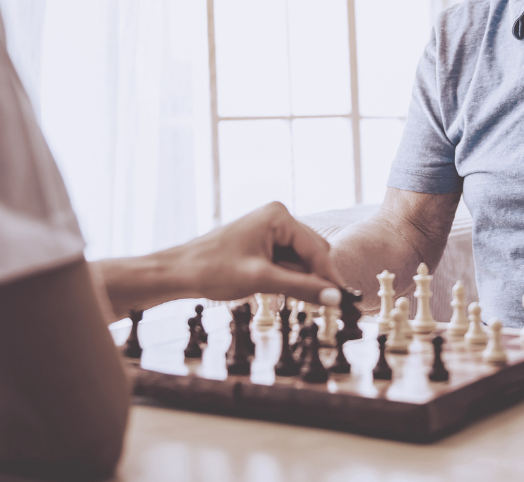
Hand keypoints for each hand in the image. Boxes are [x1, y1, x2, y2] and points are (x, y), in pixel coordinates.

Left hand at [171, 202, 345, 303]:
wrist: (178, 272)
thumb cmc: (211, 270)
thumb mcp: (260, 280)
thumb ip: (301, 287)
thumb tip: (334, 298)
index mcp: (279, 216)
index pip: (316, 249)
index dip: (330, 276)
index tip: (344, 300)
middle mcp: (278, 217)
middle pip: (313, 253)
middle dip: (314, 278)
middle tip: (322, 306)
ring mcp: (270, 230)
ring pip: (301, 260)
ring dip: (298, 279)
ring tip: (280, 295)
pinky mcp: (263, 243)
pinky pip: (287, 262)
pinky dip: (287, 278)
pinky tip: (275, 289)